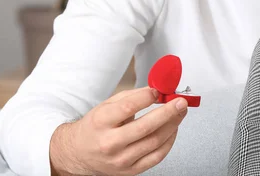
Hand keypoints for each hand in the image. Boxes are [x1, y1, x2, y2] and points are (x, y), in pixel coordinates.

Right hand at [49, 86, 187, 175]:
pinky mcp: (131, 171)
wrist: (79, 153)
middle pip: (146, 127)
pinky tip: (173, 130)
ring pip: (155, 142)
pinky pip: (157, 156)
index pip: (128, 108)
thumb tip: (157, 90)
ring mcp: (121, 160)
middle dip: (169, 112)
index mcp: (101, 122)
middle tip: (181, 102)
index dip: (147, 97)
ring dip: (173, 125)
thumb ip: (132, 96)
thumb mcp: (106, 105)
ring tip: (180, 113)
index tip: (158, 91)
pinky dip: (169, 141)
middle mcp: (110, 143)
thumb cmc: (95, 127)